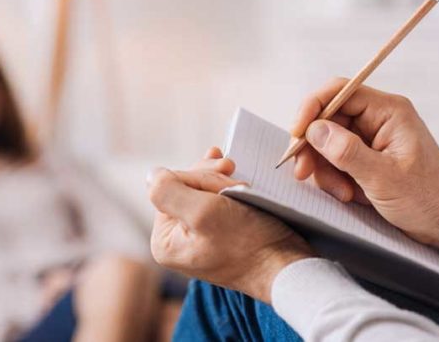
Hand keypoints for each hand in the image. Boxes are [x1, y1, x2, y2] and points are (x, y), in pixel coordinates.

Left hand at [148, 147, 313, 302]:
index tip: (225, 175)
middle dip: (211, 178)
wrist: (287, 266)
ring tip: (242, 184)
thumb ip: (168, 191)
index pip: (170, 187)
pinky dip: (228, 189)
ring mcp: (198, 238)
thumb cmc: (249, 243)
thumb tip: (151, 174)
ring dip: (222, 182)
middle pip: (184, 188)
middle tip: (234, 173)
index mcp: (164, 241)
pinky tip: (236, 180)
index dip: (198, 176)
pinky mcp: (219, 235)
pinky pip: (216, 202)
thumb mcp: (203, 212)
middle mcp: (177, 242)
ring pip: (202, 191)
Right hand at [291, 77, 438, 252]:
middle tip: (303, 173)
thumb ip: (347, 152)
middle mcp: (377, 119)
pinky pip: (333, 159)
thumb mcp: (384, 178)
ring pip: (326, 142)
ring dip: (324, 168)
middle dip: (313, 147)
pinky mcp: (364, 158)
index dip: (312, 108)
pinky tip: (346, 194)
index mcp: (389, 112)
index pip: (339, 92)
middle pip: (327, 118)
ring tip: (341, 193)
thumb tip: (314, 130)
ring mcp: (369, 139)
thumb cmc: (427, 200)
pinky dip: (332, 177)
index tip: (296, 133)